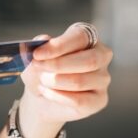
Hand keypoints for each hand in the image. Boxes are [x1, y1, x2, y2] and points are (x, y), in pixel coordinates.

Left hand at [17, 23, 112, 137]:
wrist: (41, 98)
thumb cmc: (42, 71)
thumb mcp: (35, 57)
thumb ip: (38, 46)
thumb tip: (43, 39)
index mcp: (87, 37)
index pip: (81, 37)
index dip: (59, 45)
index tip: (37, 53)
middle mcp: (101, 56)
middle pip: (89, 60)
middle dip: (58, 65)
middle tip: (38, 67)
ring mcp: (102, 79)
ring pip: (81, 81)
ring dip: (55, 82)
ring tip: (42, 81)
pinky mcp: (100, 99)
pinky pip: (80, 100)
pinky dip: (58, 96)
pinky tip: (47, 92)